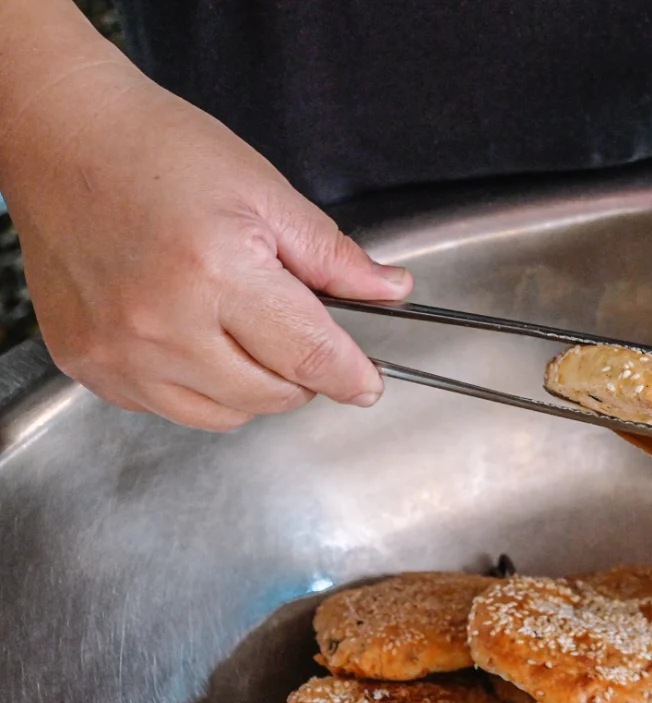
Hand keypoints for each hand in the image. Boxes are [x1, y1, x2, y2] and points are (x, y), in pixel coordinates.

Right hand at [2, 63, 410, 430]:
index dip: (351, 376)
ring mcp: (118, 352)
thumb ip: (333, 257)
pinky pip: (168, 408)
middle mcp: (161, 325)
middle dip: (303, 374)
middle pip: (271, 395)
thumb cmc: (158, 153)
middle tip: (298, 331)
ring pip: (224, 415)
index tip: (367, 384)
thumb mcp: (265, 194)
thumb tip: (389, 291)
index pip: (308, 356)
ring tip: (243, 330)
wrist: (63, 139)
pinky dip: (198, 388)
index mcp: (215, 274)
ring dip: (253, 388)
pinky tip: (193, 337)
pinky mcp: (88, 364)